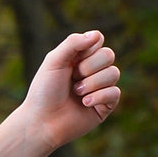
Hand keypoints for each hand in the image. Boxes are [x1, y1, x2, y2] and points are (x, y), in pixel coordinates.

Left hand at [19, 30, 121, 149]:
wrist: (42, 122)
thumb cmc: (44, 91)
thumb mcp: (54, 61)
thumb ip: (73, 43)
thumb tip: (97, 34)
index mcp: (79, 57)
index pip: (97, 40)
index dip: (87, 49)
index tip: (72, 61)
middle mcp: (91, 70)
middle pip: (109, 54)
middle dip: (89, 67)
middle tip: (73, 79)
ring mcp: (100, 87)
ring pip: (114, 73)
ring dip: (92, 83)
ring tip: (76, 93)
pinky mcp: (106, 105)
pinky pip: (115, 92)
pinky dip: (98, 97)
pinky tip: (84, 104)